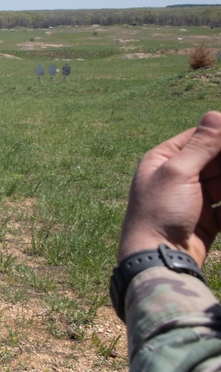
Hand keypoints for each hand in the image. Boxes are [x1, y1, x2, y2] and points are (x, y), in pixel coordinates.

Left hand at [118, 111, 220, 265]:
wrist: (156, 258)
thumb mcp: (178, 173)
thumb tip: (216, 114)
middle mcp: (178, 175)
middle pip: (217, 158)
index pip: (201, 136)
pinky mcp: (207, 218)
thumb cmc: (159, 212)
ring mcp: (194, 197)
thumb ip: (201, 146)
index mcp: (164, 159)